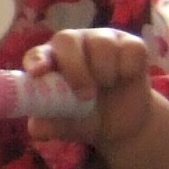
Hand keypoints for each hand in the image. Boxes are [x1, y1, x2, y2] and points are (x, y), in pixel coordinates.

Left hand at [21, 28, 159, 150]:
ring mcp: (102, 39)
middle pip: (67, 40)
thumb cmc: (86, 118)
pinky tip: (125, 77)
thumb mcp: (67, 127)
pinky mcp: (130, 43)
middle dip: (75, 69)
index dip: (36, 60)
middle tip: (85, 96)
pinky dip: (129, 67)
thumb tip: (38, 129)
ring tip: (106, 86)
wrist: (123, 125)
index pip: (36, 54)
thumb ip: (50, 125)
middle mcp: (74, 44)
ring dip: (105, 72)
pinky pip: (131, 49)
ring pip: (102, 44)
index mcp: (50, 60)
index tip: (38, 73)